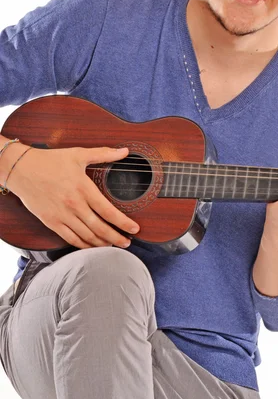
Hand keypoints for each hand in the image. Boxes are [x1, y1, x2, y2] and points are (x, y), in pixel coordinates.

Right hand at [6, 145, 139, 248]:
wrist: (22, 169)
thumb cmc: (51, 161)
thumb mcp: (78, 154)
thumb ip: (104, 153)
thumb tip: (124, 151)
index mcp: (83, 188)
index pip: (108, 211)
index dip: (123, 223)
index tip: (135, 228)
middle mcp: (74, 205)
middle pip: (100, 228)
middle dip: (116, 238)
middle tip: (127, 243)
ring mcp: (62, 215)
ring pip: (86, 236)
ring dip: (101, 244)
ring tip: (113, 246)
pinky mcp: (51, 222)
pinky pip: (70, 239)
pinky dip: (83, 246)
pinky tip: (91, 247)